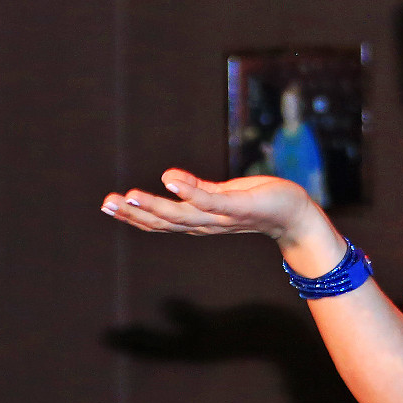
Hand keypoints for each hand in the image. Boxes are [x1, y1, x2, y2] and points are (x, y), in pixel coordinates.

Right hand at [101, 168, 323, 249]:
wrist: (294, 213)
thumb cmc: (259, 201)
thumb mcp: (223, 194)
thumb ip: (196, 190)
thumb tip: (167, 179)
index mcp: (199, 220)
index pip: (161, 221)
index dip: (133, 216)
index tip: (108, 204)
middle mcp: (206, 224)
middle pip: (164, 222)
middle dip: (134, 214)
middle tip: (108, 202)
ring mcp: (222, 217)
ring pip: (182, 215)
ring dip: (154, 207)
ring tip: (130, 196)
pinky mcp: (239, 207)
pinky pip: (211, 201)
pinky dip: (189, 192)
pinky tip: (170, 181)